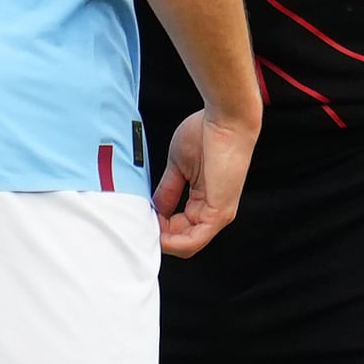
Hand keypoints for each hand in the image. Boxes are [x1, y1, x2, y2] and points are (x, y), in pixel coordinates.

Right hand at [152, 105, 255, 256]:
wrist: (225, 118)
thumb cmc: (207, 133)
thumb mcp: (178, 167)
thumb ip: (168, 190)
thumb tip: (154, 208)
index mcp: (205, 200)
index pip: (180, 227)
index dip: (158, 227)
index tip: (140, 218)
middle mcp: (214, 210)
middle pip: (182, 240)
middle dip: (158, 237)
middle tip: (138, 226)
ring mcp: (219, 213)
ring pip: (187, 245)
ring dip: (163, 242)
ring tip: (145, 230)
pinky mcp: (220, 212)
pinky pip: (194, 240)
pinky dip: (173, 242)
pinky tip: (158, 234)